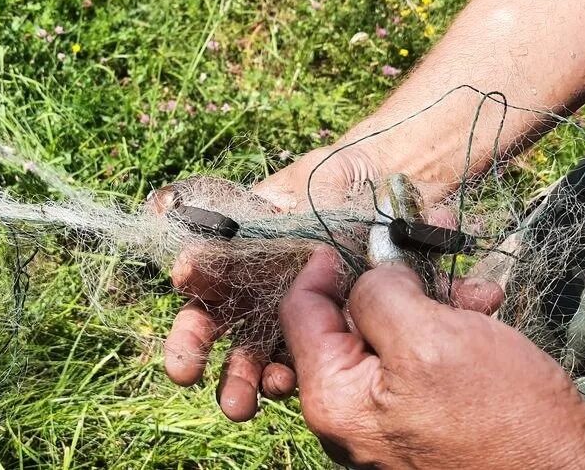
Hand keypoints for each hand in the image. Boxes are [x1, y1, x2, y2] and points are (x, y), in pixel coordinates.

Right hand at [159, 145, 394, 421]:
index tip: (184, 276)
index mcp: (248, 243)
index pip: (209, 262)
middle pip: (215, 317)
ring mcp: (287, 312)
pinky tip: (284, 386)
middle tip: (183, 370)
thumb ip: (274, 203)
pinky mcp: (323, 337)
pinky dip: (285, 378)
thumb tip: (191, 217)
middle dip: (195, 345)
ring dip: (238, 378)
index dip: (194, 274)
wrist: (400, 195)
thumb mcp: (314, 184)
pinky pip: (295, 363)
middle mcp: (259, 282)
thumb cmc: (350, 181)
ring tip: (237, 403)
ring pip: (251, 350)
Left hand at [281, 248, 584, 467]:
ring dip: (433, 297)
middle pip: (350, 321)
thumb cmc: (501, 411)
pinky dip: (450, 327)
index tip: (361, 231)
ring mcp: (387, 423)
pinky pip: (421, 361)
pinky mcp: (426, 421)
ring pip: (392, 335)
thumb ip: (379, 295)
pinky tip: (487, 311)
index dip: (329, 263)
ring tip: (479, 289)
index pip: (301, 313)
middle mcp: (349, 417)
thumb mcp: (428, 336)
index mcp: (333, 400)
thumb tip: (368, 274)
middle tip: (433, 238)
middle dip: (395, 276)